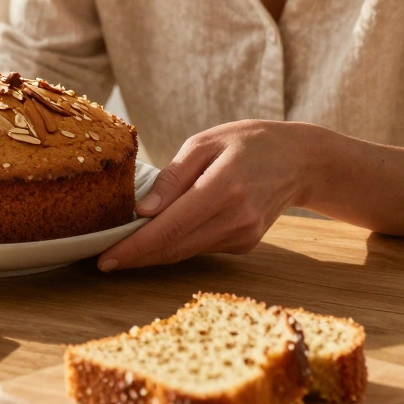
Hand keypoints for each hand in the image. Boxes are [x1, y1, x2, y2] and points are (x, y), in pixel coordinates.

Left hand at [97, 120, 324, 270]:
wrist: (300, 160)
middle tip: (104, 260)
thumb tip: (142, 210)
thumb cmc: (247, 143)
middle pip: (174, 247)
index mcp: (223, 188)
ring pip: (186, 252)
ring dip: (154, 252)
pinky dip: (179, 243)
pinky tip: (164, 233)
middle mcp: (236, 218)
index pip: (169, 227)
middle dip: (137, 256)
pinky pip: (201, 247)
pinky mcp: (246, 243)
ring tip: (125, 246)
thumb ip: (172, 177)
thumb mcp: (205, 143)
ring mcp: (244, 235)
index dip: (135, 247)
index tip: (106, 259)